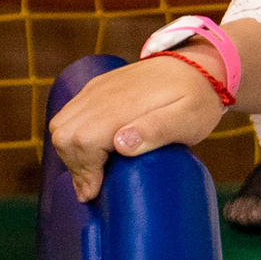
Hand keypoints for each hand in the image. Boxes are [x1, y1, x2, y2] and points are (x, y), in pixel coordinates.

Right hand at [49, 56, 223, 202]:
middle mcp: (102, 94)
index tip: (95, 193)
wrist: (199, 66)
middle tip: (94, 186)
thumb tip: (120, 144)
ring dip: (70, 152)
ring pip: (61, 124)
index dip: (84, 171)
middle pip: (64, 134)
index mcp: (122, 104)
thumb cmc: (198, 99)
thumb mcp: (188, 120)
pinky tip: (92, 152)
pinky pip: (69, 113)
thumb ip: (157, 131)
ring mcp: (97, 89)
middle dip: (75, 165)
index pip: (82, 140)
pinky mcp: (97, 88)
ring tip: (93, 171)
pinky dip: (72, 137)